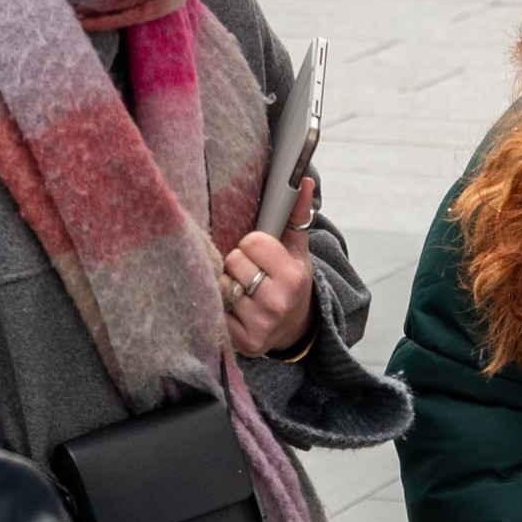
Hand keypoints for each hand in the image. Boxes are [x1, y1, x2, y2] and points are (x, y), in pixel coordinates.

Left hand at [222, 174, 317, 358]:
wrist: (294, 328)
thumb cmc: (290, 281)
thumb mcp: (297, 251)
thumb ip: (296, 215)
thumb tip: (305, 180)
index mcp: (292, 277)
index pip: (252, 243)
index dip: (252, 244)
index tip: (260, 253)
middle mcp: (277, 303)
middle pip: (234, 262)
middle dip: (239, 264)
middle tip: (252, 273)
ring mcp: (259, 325)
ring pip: (223, 286)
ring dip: (229, 285)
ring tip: (244, 290)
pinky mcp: (242, 342)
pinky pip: (216, 310)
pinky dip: (222, 307)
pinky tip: (236, 308)